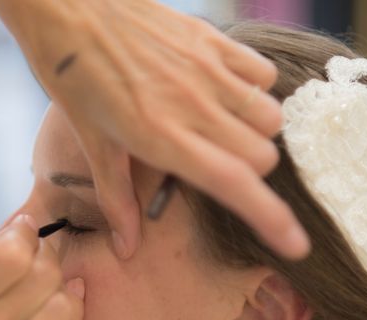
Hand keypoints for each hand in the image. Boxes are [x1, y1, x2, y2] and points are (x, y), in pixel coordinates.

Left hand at [0, 0, 309, 260]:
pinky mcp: (213, 41)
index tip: (297, 246)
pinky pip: (263, 74)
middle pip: (262, 158)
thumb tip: (127, 249)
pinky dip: (254, 91)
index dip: (271, 220)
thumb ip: (115, 199)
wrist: (70, 9)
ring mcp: (208, 70)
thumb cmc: (74, 77)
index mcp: (163, 138)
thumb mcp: (92, 143)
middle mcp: (195, 107)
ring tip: (219, 129)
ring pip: (270, 118)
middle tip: (216, 166)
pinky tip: (221, 92)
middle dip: (248, 172)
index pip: (235, 185)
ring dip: (255, 134)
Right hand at [0, 215, 83, 319]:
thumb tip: (20, 231)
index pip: (9, 255)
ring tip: (50, 294)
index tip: (28, 232)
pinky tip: (58, 318)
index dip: (27, 234)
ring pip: (62, 306)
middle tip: (43, 262)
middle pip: (42, 275)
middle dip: (49, 259)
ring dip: (62, 293)